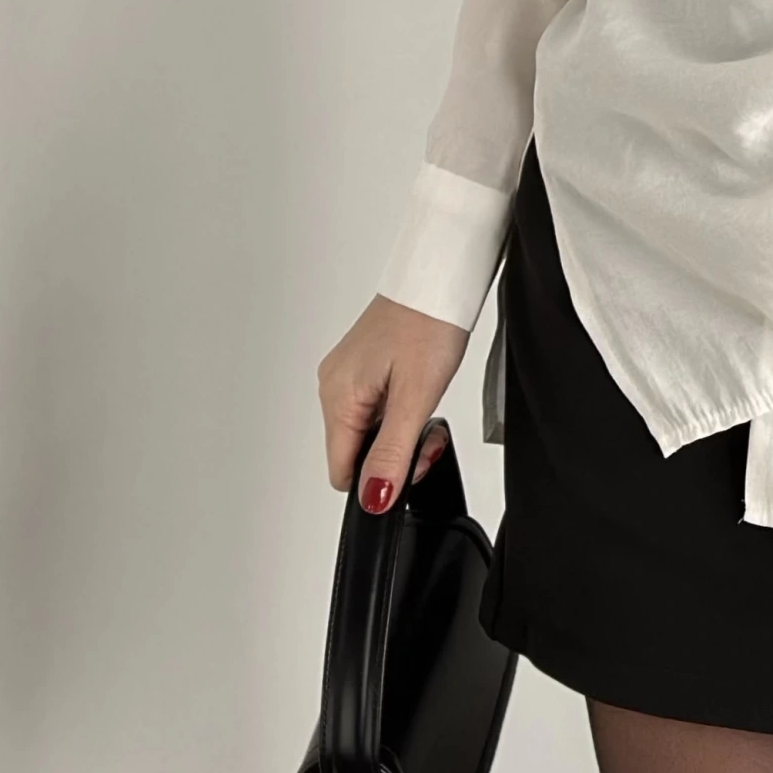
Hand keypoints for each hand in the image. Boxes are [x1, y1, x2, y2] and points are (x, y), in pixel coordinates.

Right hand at [318, 293, 469, 516]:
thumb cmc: (428, 322)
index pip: (343, 472)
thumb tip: (374, 497)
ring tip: (429, 406)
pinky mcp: (365, 363)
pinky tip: (420, 390)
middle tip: (429, 435)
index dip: (380, 480)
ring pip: (368, 429)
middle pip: (356, 452)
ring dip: (401, 431)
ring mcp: (348, 373)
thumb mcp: (416, 397)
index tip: (413, 460)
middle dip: (395, 455)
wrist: (439, 275)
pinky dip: (399, 409)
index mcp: (337, 397)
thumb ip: (393, 453)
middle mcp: (334, 385)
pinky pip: (375, 405)